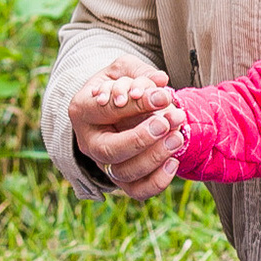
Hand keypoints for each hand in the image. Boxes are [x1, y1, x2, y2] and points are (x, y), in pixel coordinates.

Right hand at [69, 56, 188, 199]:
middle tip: (169, 121)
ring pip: (123, 173)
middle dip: (142, 138)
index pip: (104, 109)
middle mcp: (88, 142)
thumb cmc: (121, 84)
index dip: (135, 104)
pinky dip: (157, 181)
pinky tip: (174, 161)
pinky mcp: (121, 179)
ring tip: (178, 136)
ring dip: (155, 157)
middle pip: (109, 150)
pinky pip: (137, 191)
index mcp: (82, 109)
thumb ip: (141, 74)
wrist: (121, 106)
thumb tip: (160, 81)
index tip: (163, 95)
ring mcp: (103, 163)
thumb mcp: (125, 70)